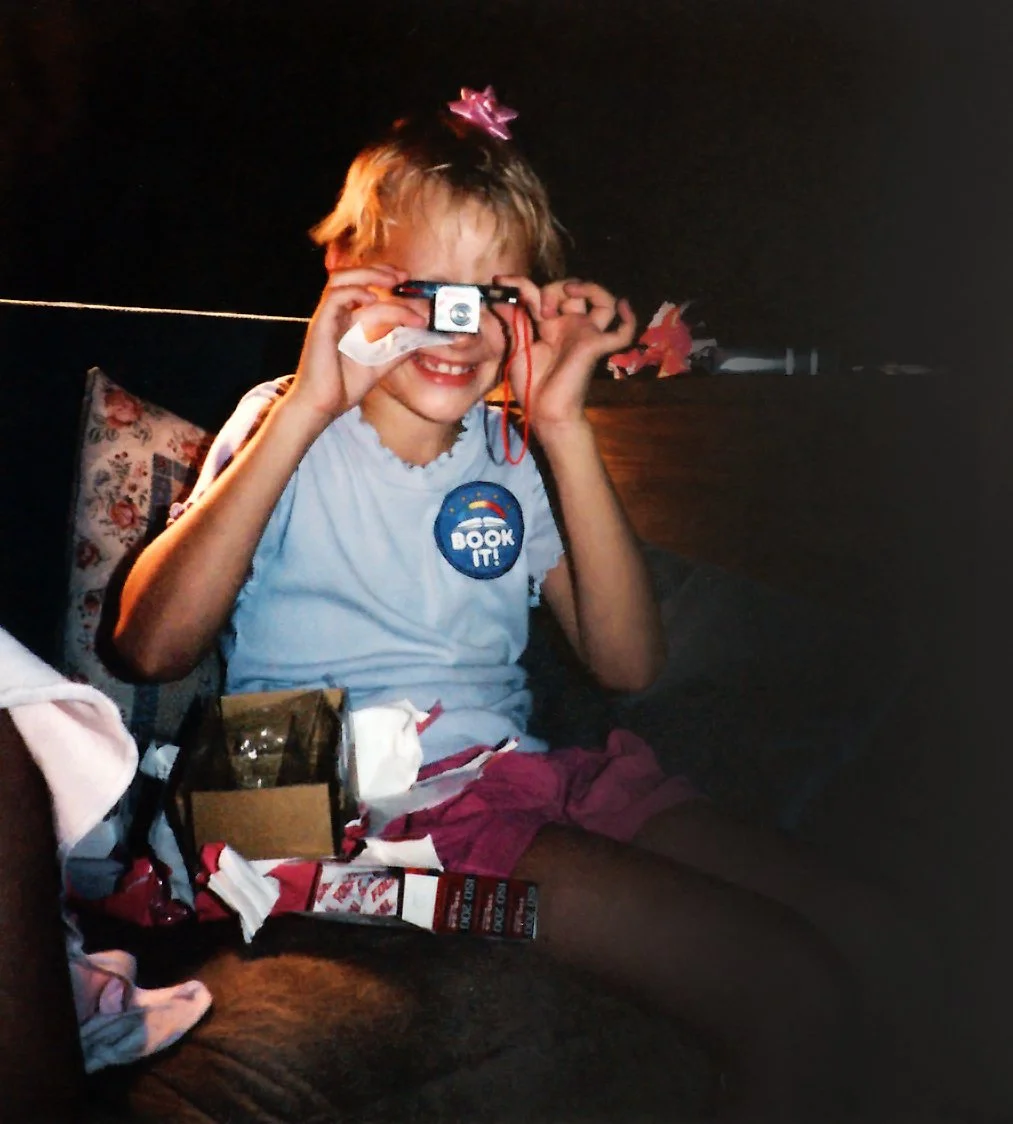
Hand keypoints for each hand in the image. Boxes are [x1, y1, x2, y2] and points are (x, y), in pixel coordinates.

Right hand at [288, 265, 426, 422]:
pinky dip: (354, 293)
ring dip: (368, 275)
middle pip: (351, 275)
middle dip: (379, 270)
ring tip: (391, 281)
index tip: (408, 282)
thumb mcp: (381, 363)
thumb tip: (422, 335)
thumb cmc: (345, 385)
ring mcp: (327, 318)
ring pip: (341, 279)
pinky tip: (372, 299)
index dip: (386, 278)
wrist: (323, 405)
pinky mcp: (321, 326)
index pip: (364, 286)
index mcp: (347, 318)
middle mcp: (336, 314)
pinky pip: (334, 298)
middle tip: (403, 277)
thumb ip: (399, 348)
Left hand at [495, 276, 635, 431]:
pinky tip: (623, 305)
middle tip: (539, 310)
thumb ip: (514, 321)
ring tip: (569, 295)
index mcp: (548, 324)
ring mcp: (585, 334)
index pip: (538, 293)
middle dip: (553, 289)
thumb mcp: (515, 347)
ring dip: (588, 289)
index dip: (519, 283)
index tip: (498, 281)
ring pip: (602, 300)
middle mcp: (569, 325)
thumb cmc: (530, 384)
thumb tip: (502, 296)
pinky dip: (629, 319)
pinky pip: (623, 333)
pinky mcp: (596, 346)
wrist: (543, 410)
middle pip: (571, 290)